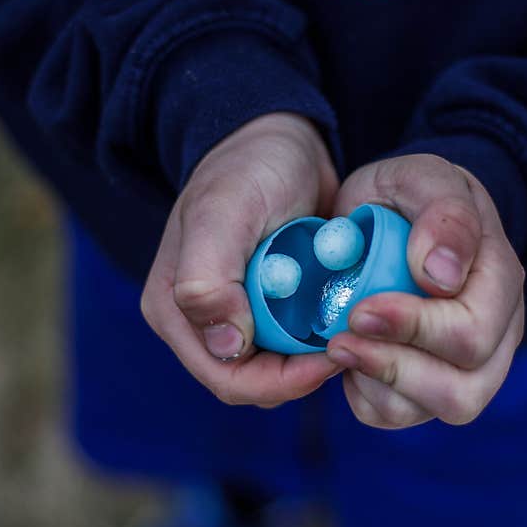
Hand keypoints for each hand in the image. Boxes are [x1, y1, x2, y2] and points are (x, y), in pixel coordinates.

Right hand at [141, 113, 341, 406]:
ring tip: (350, 327)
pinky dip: (320, 341)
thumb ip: (208, 279)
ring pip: (279, 371)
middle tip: (351, 343)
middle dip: (302, 374)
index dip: (281, 380)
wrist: (279, 143)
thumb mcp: (225, 212)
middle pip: (254, 384)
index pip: (227, 377)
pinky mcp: (269, 312)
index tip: (331, 352)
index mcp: (175, 310)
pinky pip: (295, 348)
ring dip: (314, 360)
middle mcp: (201, 324)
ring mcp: (237, 319)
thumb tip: (225, 347)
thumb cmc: (247, 169)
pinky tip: (346, 320)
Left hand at [326, 155, 524, 427]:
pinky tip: (352, 358)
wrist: (393, 219)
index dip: (414, 329)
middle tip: (339, 336)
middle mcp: (497, 336)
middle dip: (392, 365)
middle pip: (463, 392)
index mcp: (500, 281)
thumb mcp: (421, 178)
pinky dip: (367, 395)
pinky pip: (398, 415)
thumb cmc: (408, 198)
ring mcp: (467, 369)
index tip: (360, 309)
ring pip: (433, 412)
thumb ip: (443, 213)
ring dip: (378, 385)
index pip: (472, 333)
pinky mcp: (427, 389)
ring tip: (340, 345)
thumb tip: (442, 275)